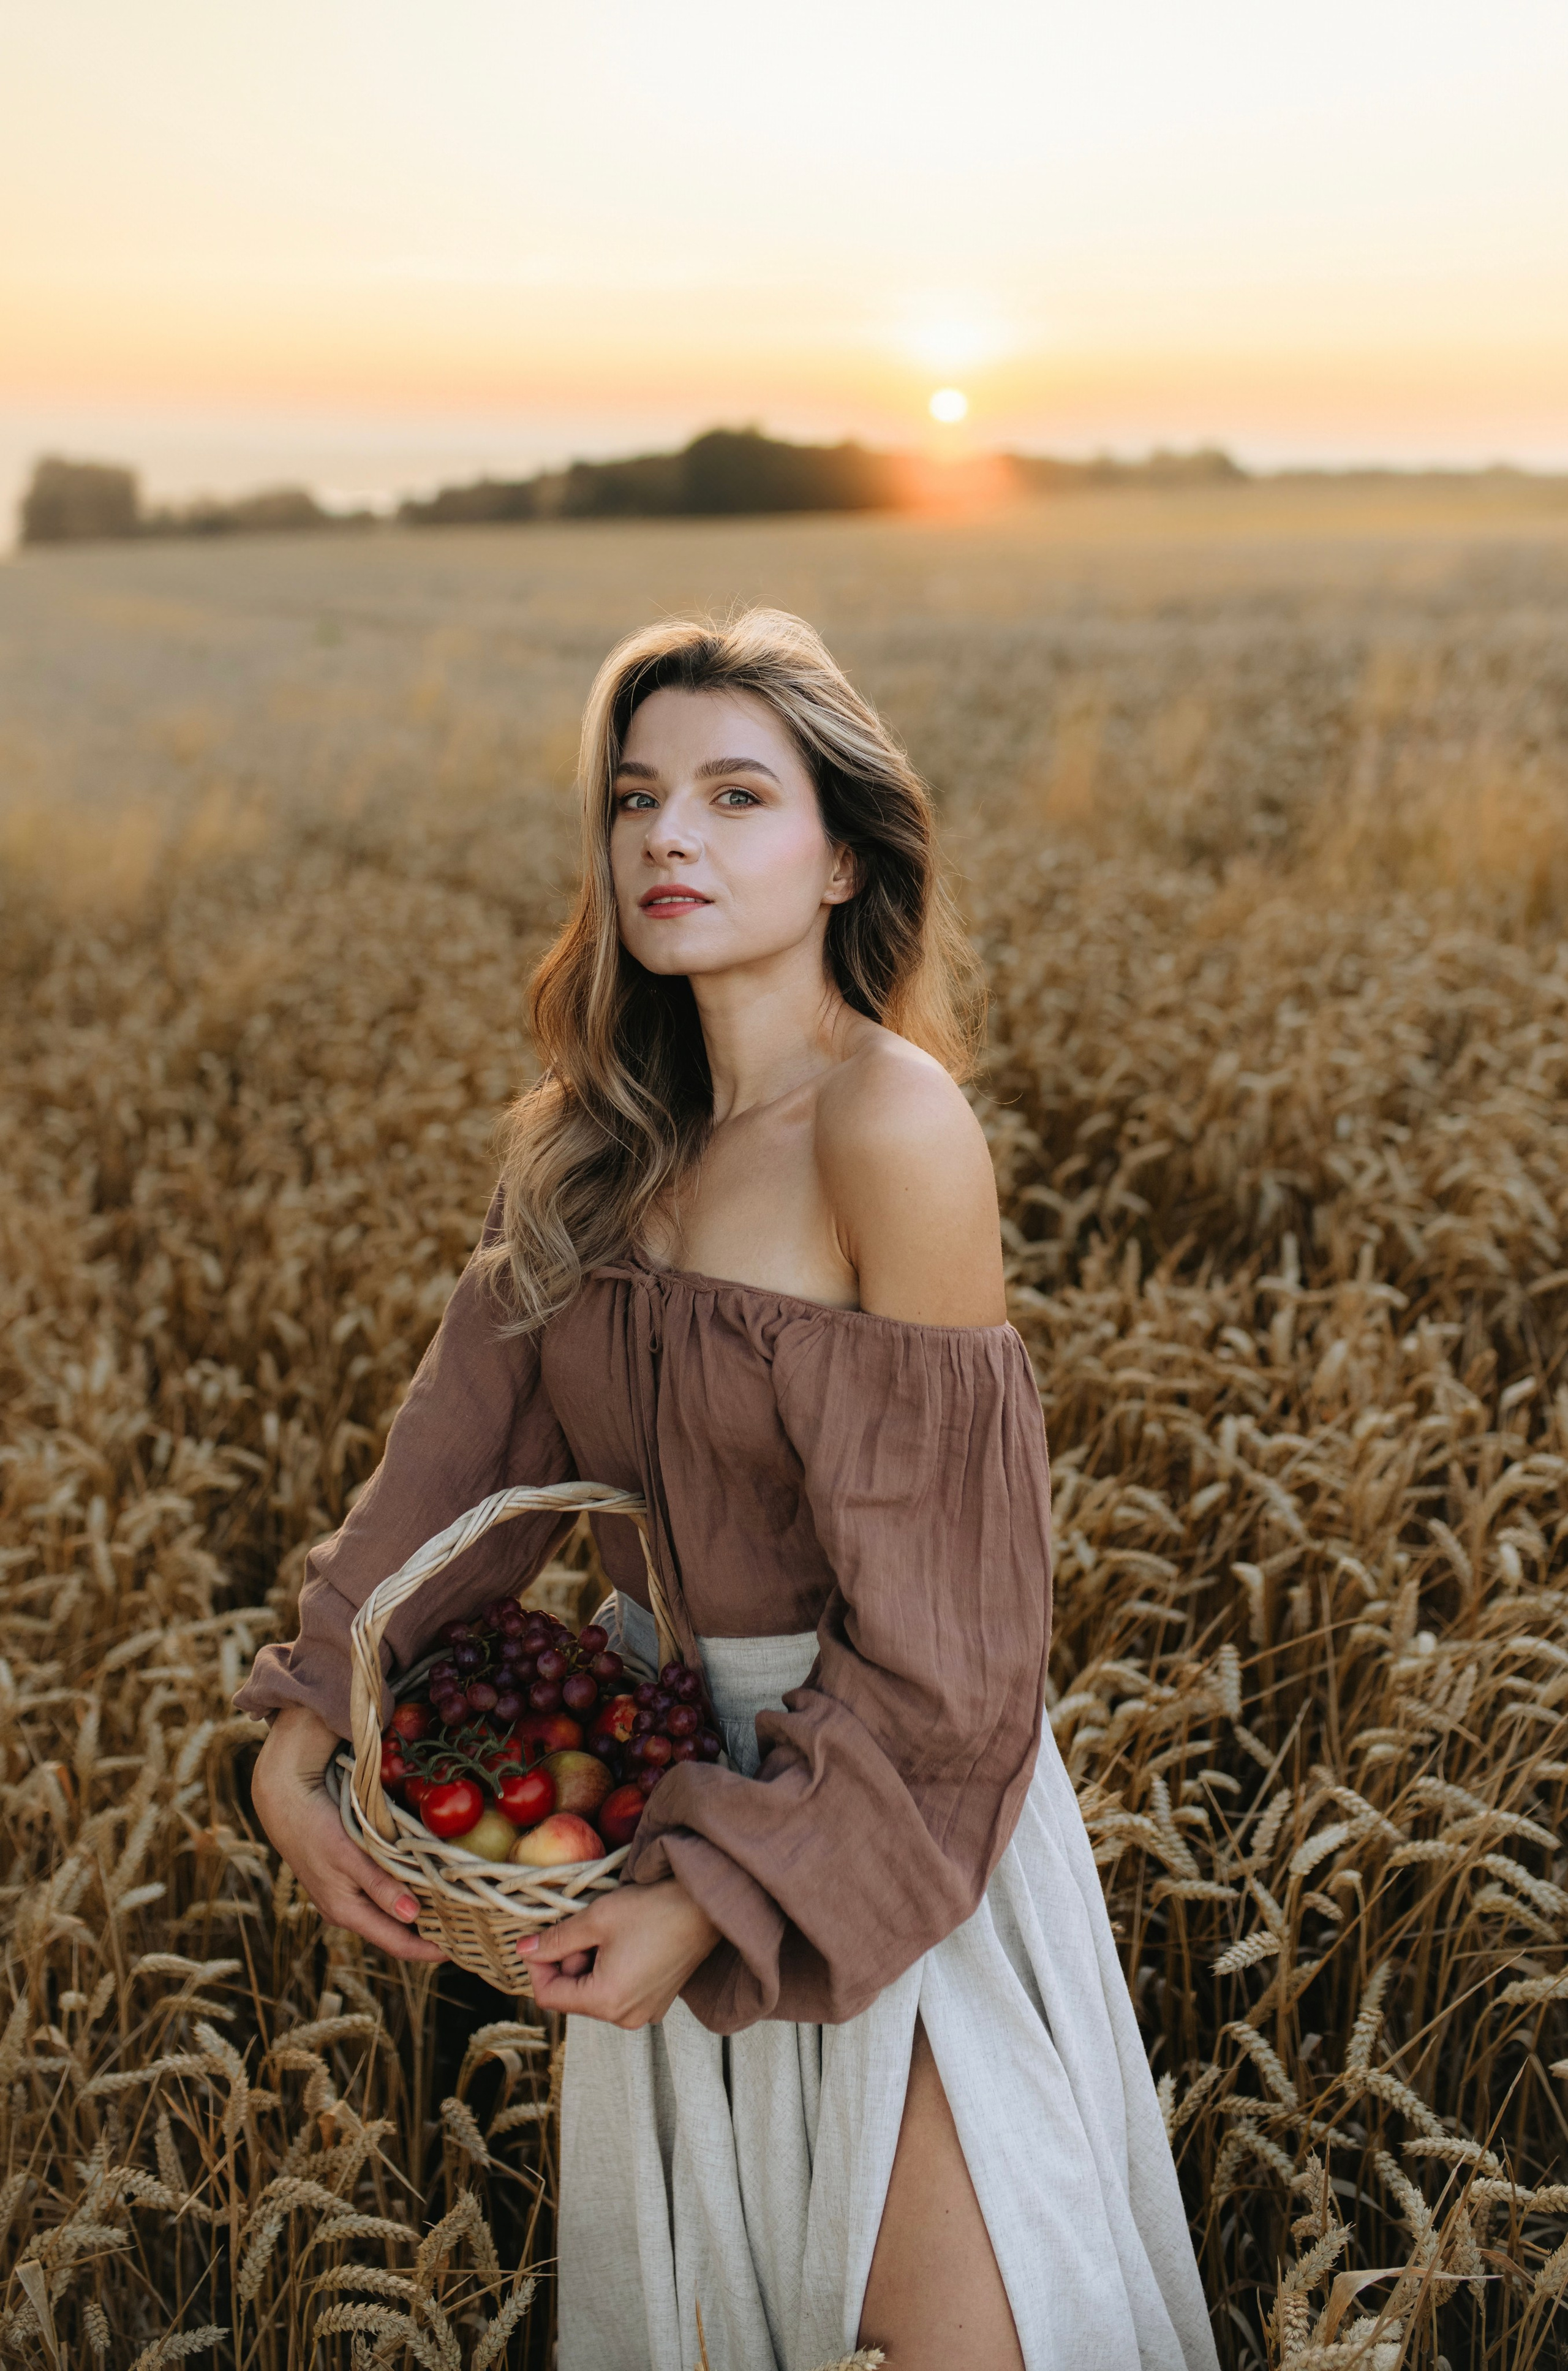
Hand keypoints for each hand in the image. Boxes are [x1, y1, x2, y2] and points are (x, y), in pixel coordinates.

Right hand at [251, 1704, 445, 1962]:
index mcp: (347, 1912)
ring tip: (456, 1906)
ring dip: (421, 1912)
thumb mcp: (347, 1857)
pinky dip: (408, 1892)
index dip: (430, 1951)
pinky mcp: (348, 1876)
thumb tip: (410, 1915)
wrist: (284, 1800)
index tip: (463, 1951)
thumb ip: (378, 1885)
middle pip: (397, 1932)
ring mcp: (347, 1894)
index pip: (397, 1944)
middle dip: (430, 1933)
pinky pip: (385, 1894)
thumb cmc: (315, 1828)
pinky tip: (427, 1882)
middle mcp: (348, 1909)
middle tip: (469, 1926)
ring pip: (392, 1912)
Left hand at [520, 1880, 719, 2025]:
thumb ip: (555, 1940)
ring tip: (609, 1932)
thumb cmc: (654, 1909)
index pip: (550, 1997)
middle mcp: (625, 2018)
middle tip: (585, 1927)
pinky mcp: (656, 2002)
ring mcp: (644, 2013)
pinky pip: (618, 1991)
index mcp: (607, 2002)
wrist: (705, 1905)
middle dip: (569, 1961)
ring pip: (595, 1992)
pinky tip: (626, 1942)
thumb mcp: (595, 1919)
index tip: (541, 1937)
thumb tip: (523, 1950)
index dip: (537, 1965)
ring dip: (590, 1963)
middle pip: (573, 1995)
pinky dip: (611, 1969)